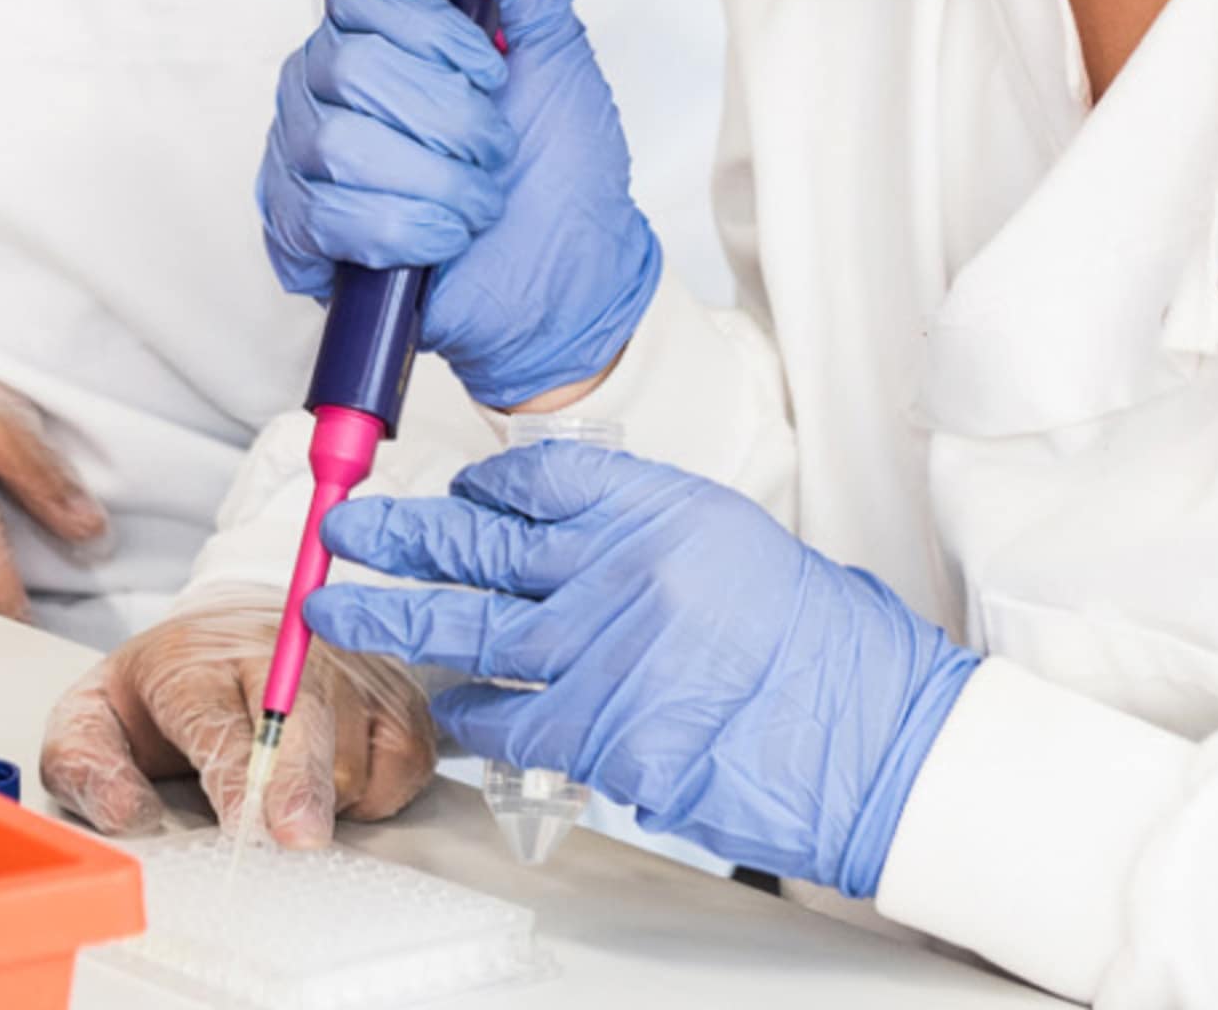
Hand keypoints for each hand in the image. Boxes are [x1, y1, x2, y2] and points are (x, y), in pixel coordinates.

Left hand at [37, 587, 434, 844]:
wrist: (233, 627)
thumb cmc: (169, 688)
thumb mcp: (95, 714)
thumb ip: (84, 764)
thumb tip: (124, 814)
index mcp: (196, 659)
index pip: (218, 717)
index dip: (235, 773)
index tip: (243, 823)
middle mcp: (280, 651)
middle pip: (304, 718)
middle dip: (300, 780)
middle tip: (297, 835)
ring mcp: (346, 667)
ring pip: (354, 752)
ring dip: (326, 796)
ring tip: (287, 790)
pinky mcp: (396, 692)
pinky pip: (404, 760)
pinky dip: (378, 791)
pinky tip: (338, 784)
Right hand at [255, 0, 661, 407]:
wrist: (569, 277)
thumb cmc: (559, 161)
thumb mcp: (554, 42)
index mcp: (376, 31)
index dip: (431, 33)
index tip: (492, 73)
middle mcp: (324, 84)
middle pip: (349, 68)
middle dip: (448, 118)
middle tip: (493, 150)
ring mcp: (301, 157)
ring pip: (337, 144)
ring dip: (435, 181)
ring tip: (476, 202)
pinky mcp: (300, 235)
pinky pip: (323, 216)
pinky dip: (402, 230)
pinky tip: (440, 239)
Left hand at [309, 442, 977, 895]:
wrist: (877, 741)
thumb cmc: (827, 654)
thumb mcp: (738, 551)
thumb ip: (651, 539)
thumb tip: (567, 545)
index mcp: (664, 510)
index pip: (547, 475)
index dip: (489, 484)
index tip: (459, 491)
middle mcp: (625, 568)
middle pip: (483, 542)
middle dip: (403, 537)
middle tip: (346, 531)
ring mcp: (607, 651)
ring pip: (471, 629)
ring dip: (397, 618)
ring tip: (340, 612)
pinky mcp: (602, 731)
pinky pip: (510, 719)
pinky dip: (472, 716)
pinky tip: (452, 712)